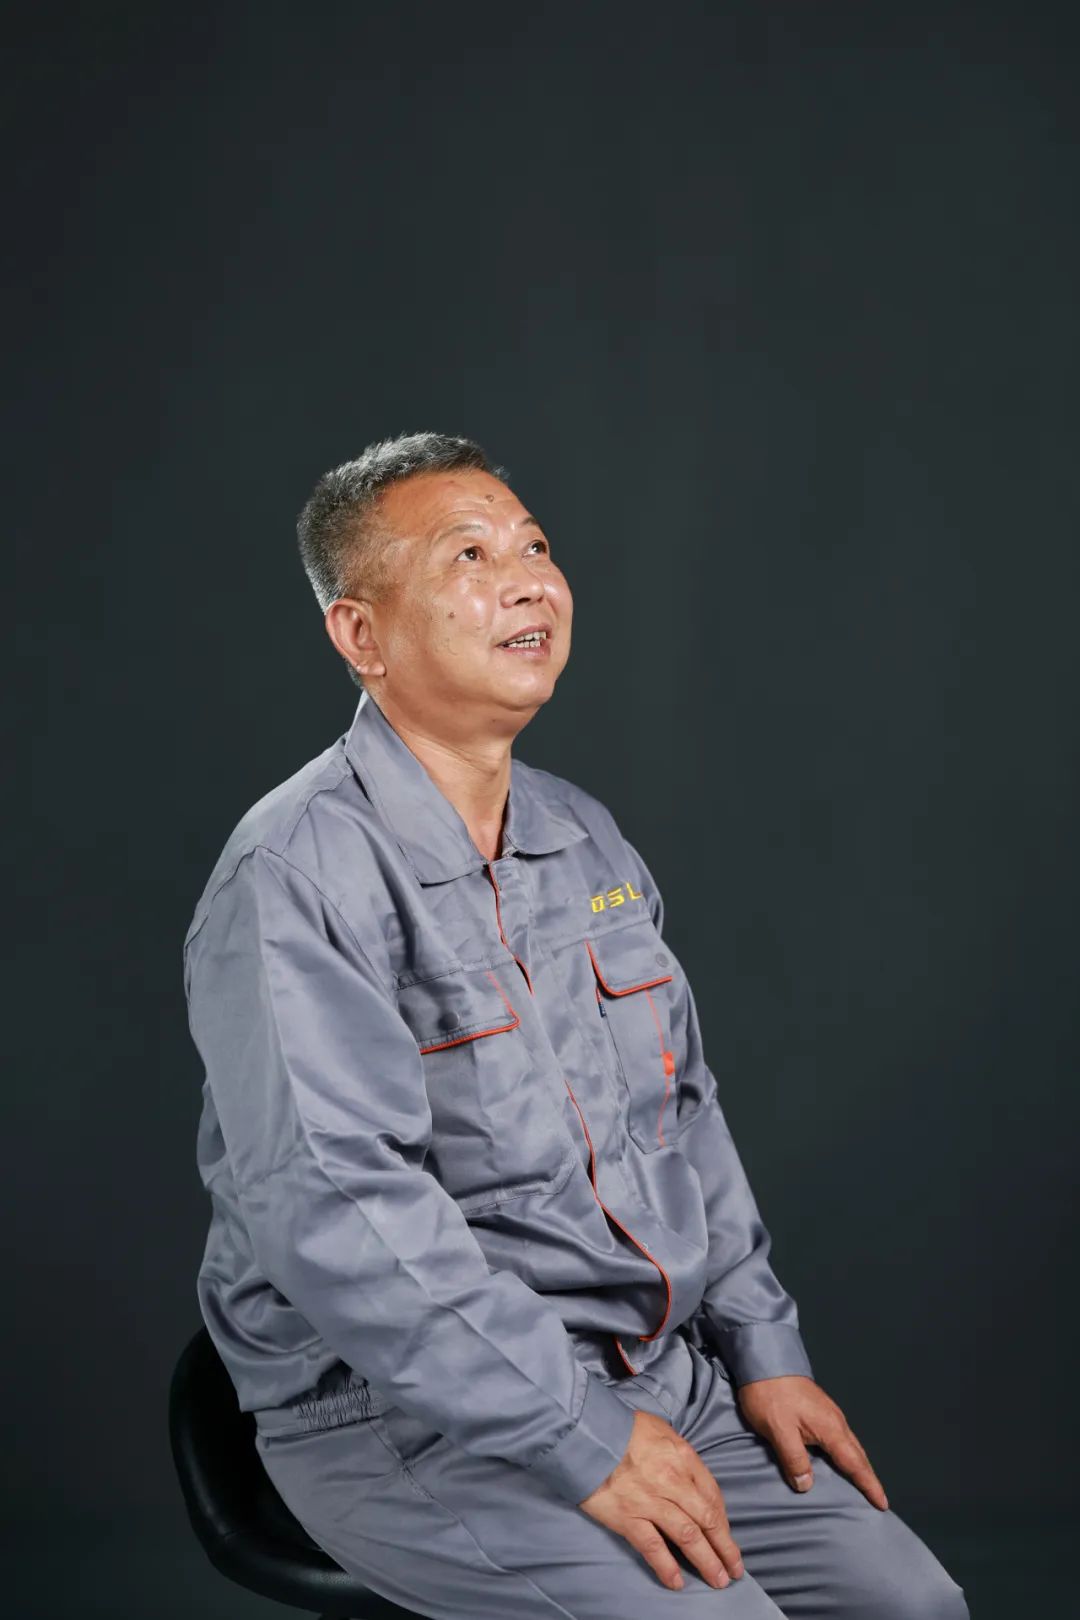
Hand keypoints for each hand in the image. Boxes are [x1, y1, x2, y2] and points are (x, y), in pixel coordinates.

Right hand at [577, 1409, 745, 1591]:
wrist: (585, 1431)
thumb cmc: (622, 1427)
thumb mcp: (661, 1430)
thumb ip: (680, 1455)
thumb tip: (692, 1479)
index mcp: (683, 1457)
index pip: (712, 1494)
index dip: (723, 1520)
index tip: (726, 1537)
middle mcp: (672, 1480)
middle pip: (707, 1519)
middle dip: (725, 1547)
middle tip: (735, 1569)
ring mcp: (651, 1501)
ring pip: (688, 1536)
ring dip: (706, 1561)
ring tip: (718, 1580)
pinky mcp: (628, 1517)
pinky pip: (653, 1547)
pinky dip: (667, 1567)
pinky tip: (677, 1582)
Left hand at [735, 1374, 888, 1510]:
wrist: (764, 1358)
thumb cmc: (769, 1393)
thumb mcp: (778, 1429)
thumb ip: (794, 1459)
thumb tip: (807, 1485)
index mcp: (830, 1427)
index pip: (855, 1463)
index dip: (869, 1484)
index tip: (883, 1503)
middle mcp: (835, 1420)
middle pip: (858, 1454)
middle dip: (869, 1477)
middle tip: (878, 1499)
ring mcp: (828, 1412)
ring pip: (850, 1444)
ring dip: (859, 1464)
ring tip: (862, 1483)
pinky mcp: (819, 1409)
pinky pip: (840, 1437)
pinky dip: (846, 1452)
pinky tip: (839, 1458)